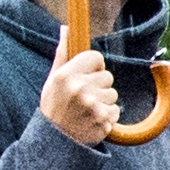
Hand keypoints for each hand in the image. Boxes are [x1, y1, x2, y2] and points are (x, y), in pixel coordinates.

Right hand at [35, 37, 128, 153]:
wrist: (56, 141)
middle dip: (99, 86)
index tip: (86, 76)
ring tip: (87, 110)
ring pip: (113, 94)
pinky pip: (116, 111)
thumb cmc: (54, 107)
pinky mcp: (102, 120)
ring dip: (104, 102)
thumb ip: (62, 54)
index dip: (94, 66)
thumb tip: (66, 28)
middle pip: (107, 76)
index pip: (96, 57)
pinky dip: (108, 117)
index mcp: (66, 75)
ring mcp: (92, 105)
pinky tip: (92, 120)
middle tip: (83, 98)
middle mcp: (79, 88)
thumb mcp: (52, 80)